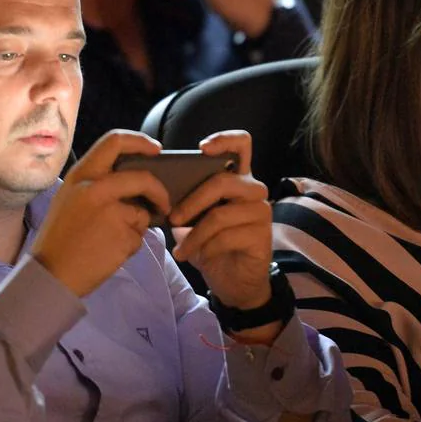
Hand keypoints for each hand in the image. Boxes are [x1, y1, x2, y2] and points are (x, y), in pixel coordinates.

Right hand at [30, 131, 171, 297]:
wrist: (51, 274)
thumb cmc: (60, 237)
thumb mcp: (70, 197)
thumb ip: (96, 182)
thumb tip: (132, 177)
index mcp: (81, 175)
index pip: (115, 141)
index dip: (141, 142)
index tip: (156, 149)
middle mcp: (96, 188)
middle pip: (143, 179)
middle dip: (160, 192)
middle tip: (163, 204)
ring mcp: (111, 212)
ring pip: (142, 213)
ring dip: (136, 227)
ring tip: (109, 239)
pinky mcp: (123, 236)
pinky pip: (139, 237)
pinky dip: (130, 245)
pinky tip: (109, 252)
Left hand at [168, 131, 273, 310]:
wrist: (235, 281)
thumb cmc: (213, 244)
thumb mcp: (196, 220)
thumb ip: (187, 202)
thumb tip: (159, 192)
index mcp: (238, 179)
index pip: (242, 145)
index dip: (224, 140)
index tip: (202, 148)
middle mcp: (253, 190)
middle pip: (223, 182)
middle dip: (191, 201)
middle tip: (172, 219)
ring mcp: (260, 212)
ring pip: (220, 214)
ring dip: (194, 235)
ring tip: (180, 250)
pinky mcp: (261, 236)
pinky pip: (226, 237)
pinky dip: (205, 249)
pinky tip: (196, 257)